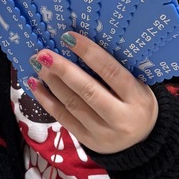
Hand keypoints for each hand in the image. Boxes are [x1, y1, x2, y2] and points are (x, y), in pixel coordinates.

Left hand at [28, 32, 157, 154]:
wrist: (143, 141)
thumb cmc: (136, 101)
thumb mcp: (137, 85)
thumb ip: (115, 70)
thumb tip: (79, 44)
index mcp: (137, 98)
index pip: (111, 72)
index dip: (89, 53)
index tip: (68, 37)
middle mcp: (120, 118)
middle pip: (88, 91)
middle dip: (63, 70)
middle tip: (44, 53)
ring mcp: (103, 133)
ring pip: (72, 105)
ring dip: (51, 83)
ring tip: (38, 65)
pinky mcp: (88, 141)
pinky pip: (63, 119)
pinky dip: (46, 101)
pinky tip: (35, 85)